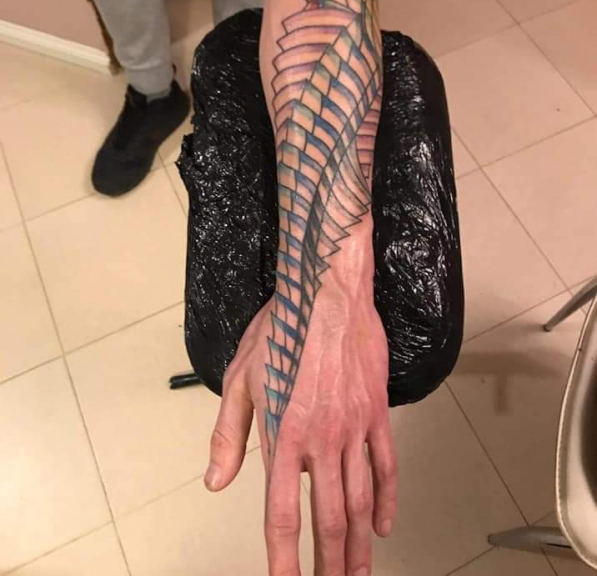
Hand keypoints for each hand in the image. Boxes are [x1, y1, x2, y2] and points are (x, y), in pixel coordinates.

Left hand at [205, 279, 396, 575]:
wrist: (325, 291)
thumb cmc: (280, 329)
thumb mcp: (239, 378)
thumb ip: (228, 435)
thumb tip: (216, 482)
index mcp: (283, 435)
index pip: (283, 513)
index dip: (284, 559)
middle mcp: (321, 440)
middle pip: (328, 518)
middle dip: (329, 564)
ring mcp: (353, 427)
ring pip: (361, 500)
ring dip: (359, 545)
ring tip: (358, 575)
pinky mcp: (375, 412)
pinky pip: (387, 464)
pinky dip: (388, 499)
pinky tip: (384, 526)